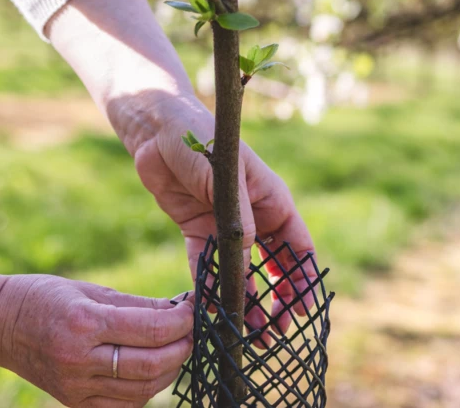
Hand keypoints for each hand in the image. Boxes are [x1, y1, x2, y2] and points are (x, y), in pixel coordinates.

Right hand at [0, 275, 192, 407]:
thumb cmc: (46, 297)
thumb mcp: (92, 291)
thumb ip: (139, 304)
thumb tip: (181, 308)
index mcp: (84, 324)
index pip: (151, 328)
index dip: (183, 320)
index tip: (195, 307)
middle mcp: (80, 360)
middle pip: (152, 364)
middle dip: (183, 346)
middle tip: (192, 330)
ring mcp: (76, 387)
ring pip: (143, 390)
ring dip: (170, 369)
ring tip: (177, 347)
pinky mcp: (75, 403)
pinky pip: (125, 405)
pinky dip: (147, 389)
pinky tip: (153, 369)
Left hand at [46, 0, 317, 337]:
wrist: (156, 126)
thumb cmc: (199, 133)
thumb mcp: (222, 168)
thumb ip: (236, 210)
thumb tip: (250, 252)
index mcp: (270, 198)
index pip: (296, 243)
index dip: (302, 277)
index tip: (304, 308)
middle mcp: (253, 216)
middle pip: (273, 265)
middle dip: (277, 299)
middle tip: (275, 332)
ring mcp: (225, 226)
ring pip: (241, 272)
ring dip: (246, 301)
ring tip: (247, 333)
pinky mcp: (197, 230)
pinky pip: (208, 265)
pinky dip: (211, 288)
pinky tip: (213, 313)